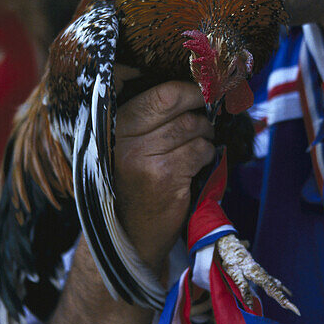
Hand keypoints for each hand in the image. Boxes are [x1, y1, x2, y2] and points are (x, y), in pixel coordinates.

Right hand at [113, 81, 215, 272]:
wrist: (131, 234)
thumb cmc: (135, 184)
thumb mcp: (131, 147)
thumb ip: (151, 120)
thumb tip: (191, 90)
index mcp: (117, 126)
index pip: (159, 95)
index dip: (186, 90)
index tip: (200, 92)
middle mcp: (127, 140)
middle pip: (177, 106)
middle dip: (199, 106)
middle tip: (206, 112)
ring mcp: (146, 158)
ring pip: (192, 128)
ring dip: (204, 134)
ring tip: (198, 145)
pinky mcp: (166, 177)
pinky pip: (200, 151)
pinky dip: (207, 154)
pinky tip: (198, 164)